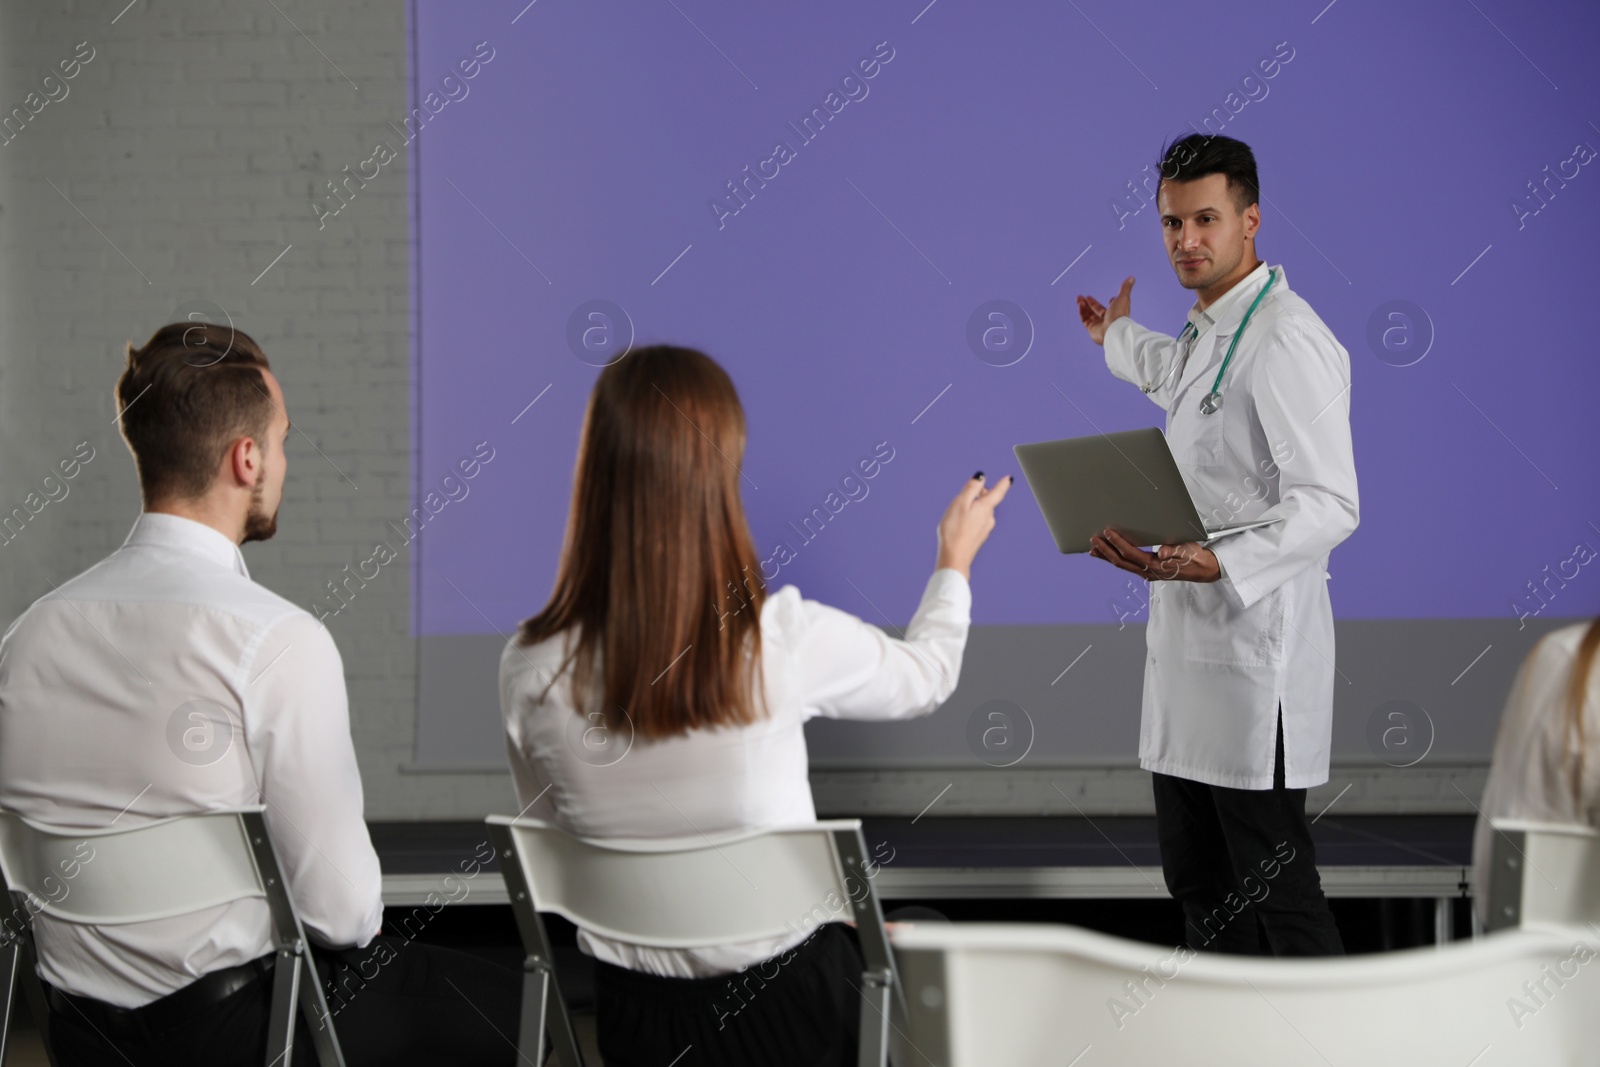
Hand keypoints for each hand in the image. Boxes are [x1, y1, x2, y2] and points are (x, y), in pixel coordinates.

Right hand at [936, 473, 1011, 579]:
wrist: (954, 557)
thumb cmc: (954, 530)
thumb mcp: (960, 503)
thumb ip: (972, 488)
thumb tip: (982, 477)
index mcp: (985, 508)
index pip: (998, 492)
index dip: (1003, 484)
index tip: (1009, 479)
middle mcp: (988, 519)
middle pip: (989, 502)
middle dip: (982, 495)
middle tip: (972, 490)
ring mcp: (984, 530)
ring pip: (983, 513)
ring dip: (975, 507)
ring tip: (962, 508)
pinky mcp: (978, 539)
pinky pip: (978, 523)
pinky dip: (972, 518)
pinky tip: (961, 523)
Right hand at [1076, 276, 1134, 345]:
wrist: (1114, 330)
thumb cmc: (1120, 314)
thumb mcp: (1123, 297)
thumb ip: (1125, 288)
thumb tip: (1132, 278)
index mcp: (1116, 313)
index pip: (1113, 308)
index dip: (1112, 303)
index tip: (1111, 298)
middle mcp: (1108, 320)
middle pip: (1098, 311)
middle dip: (1091, 303)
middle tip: (1085, 296)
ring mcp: (1099, 325)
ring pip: (1089, 315)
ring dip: (1084, 306)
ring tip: (1079, 298)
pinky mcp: (1091, 329)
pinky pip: (1084, 319)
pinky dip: (1081, 311)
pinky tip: (1080, 304)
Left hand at [1088, 527, 1219, 582]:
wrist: (1203, 569)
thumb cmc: (1194, 557)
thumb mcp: (1186, 550)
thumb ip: (1173, 550)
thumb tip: (1161, 552)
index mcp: (1155, 566)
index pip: (1131, 553)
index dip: (1118, 543)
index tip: (1108, 533)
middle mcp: (1148, 572)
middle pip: (1121, 562)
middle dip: (1105, 551)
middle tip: (1093, 540)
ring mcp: (1147, 573)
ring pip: (1122, 565)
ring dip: (1106, 557)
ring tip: (1093, 550)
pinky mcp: (1147, 570)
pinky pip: (1127, 565)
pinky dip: (1115, 559)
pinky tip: (1107, 554)